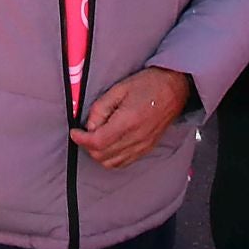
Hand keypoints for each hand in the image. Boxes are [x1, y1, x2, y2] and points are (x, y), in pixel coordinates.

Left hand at [69, 67, 190, 169]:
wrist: (174, 89)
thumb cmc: (147, 84)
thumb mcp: (118, 89)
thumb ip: (100, 108)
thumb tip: (89, 126)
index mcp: (128, 121)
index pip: (98, 142)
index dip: (81, 139)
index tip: (74, 132)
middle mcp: (136, 138)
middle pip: (103, 156)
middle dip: (88, 146)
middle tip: (84, 132)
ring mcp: (143, 146)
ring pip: (112, 163)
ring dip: (99, 153)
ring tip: (96, 137)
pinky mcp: (147, 149)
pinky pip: (124, 163)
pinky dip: (111, 158)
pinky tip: (109, 144)